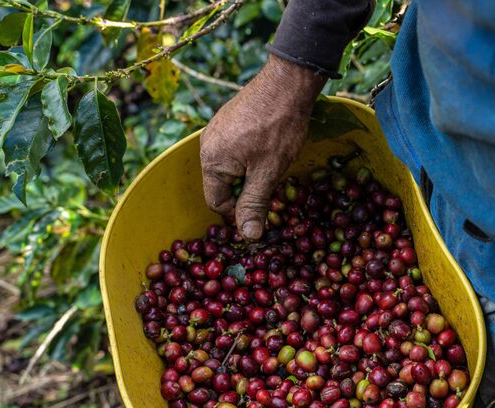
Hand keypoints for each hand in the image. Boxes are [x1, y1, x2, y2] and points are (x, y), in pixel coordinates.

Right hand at [200, 55, 325, 239]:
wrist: (287, 83)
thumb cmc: (278, 128)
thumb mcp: (268, 172)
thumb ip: (254, 204)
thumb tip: (248, 236)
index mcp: (211, 161)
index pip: (217, 203)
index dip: (239, 212)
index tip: (263, 209)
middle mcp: (207, 145)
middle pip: (221, 185)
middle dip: (246, 191)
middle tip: (272, 185)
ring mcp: (217, 131)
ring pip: (230, 168)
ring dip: (250, 175)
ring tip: (273, 165)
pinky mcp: (229, 121)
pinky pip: (234, 151)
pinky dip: (249, 158)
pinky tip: (268, 149)